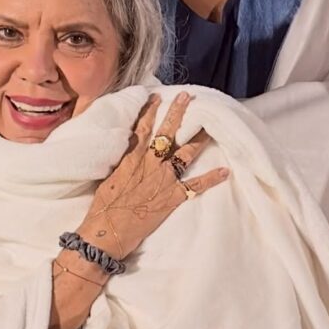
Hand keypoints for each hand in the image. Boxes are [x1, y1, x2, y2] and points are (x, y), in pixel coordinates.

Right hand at [76, 93, 228, 261]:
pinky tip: (225, 171)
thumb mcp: (108, 176)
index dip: (150, 110)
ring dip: (199, 139)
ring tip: (210, 126)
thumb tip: (128, 150)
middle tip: (187, 97)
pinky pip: (196, 186)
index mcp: (131, 158)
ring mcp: (163, 180)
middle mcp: (150, 164)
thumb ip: (122, 162)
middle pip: (167, 133)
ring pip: (185, 154)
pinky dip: (212, 179)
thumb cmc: (103, 207)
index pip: (142, 128)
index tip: (157, 97)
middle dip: (178, 113)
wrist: (107, 231)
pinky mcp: (172, 198)